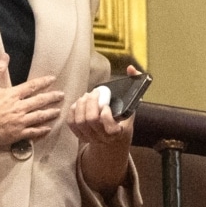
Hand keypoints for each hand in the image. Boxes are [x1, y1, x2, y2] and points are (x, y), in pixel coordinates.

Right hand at [0, 53, 63, 145]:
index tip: (52, 79)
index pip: (32, 86)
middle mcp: (19, 108)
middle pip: (39, 101)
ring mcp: (19, 122)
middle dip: (52, 97)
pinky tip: (48, 129)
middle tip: (61, 95)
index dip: (43, 82)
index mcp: (12, 94)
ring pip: (39, 117)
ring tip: (58, 111)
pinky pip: (33, 132)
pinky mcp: (16, 134)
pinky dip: (42, 130)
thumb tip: (5, 56)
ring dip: (50, 113)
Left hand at [68, 65, 138, 194]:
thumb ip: (134, 87)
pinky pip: (71, 122)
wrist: (112, 136)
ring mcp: (90, 138)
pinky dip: (73, 110)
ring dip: (82, 105)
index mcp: (118, 133)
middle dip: (91, 103)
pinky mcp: (79, 134)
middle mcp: (104, 138)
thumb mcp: (131, 104)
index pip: (110, 128)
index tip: (106, 105)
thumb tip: (131, 68)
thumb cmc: (122, 117)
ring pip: (80, 121)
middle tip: (94, 93)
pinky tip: (79, 103)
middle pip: (91, 121)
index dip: (106, 116)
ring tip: (87, 96)